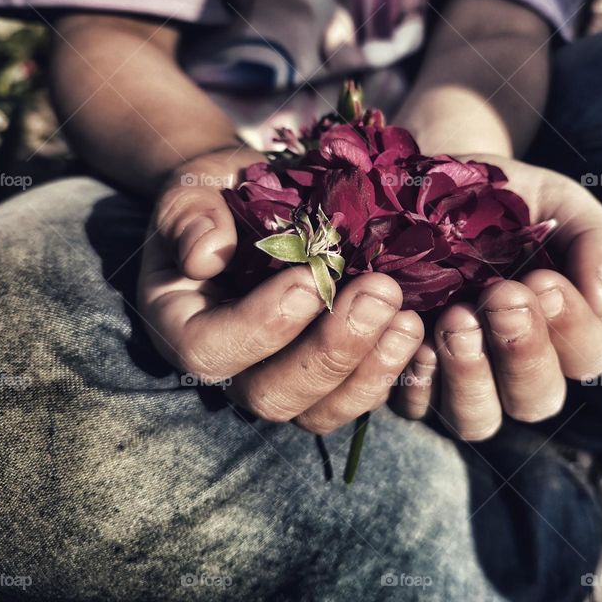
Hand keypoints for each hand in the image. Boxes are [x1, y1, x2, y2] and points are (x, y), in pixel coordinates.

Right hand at [137, 149, 424, 433]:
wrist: (254, 199)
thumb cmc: (219, 193)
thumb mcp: (193, 189)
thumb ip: (189, 217)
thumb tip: (205, 256)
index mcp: (182, 327)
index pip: (210, 351)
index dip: (261, 325)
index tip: (310, 279)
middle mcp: (230, 369)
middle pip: (272, 395)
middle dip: (332, 351)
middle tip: (380, 292)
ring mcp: (280, 378)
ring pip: (320, 412)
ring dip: (370, 371)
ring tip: (407, 317)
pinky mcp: (328, 378)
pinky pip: (357, 398)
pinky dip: (392, 372)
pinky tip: (418, 329)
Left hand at [393, 155, 601, 439]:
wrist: (430, 183)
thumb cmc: (509, 201)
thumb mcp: (562, 205)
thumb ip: (598, 244)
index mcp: (567, 333)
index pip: (587, 355)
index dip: (571, 326)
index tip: (543, 279)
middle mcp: (516, 370)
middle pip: (536, 401)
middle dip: (522, 352)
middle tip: (500, 296)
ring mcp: (461, 380)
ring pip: (477, 419)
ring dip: (469, 376)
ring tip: (456, 320)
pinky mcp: (410, 377)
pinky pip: (416, 404)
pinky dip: (416, 379)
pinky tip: (416, 335)